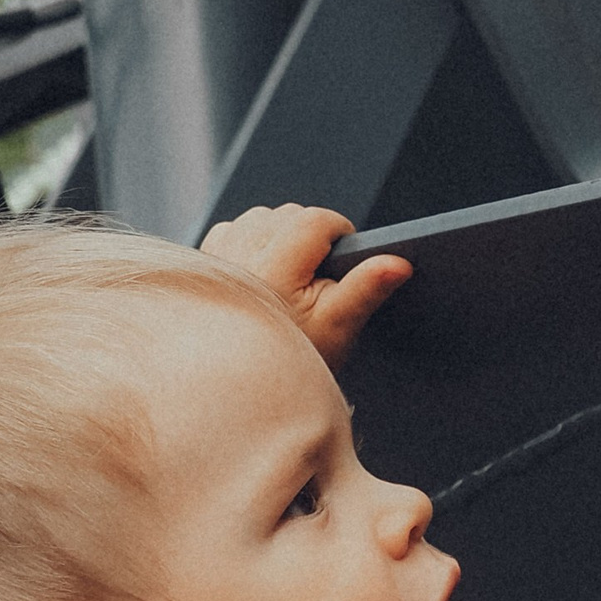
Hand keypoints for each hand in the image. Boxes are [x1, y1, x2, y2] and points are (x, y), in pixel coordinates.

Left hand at [199, 204, 409, 375]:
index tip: (343, 257)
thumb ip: (367, 288)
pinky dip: (251, 243)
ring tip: (288, 278)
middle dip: (309, 236)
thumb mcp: (338, 327)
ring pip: (261, 218)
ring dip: (279, 237)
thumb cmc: (291, 358)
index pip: (315, 219)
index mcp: (275, 268)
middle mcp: (240, 254)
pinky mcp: (203, 259)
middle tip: (316, 278)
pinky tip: (261, 276)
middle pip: (288, 214)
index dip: (338, 231)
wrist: (240, 386)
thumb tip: (397, 263)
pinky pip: (234, 230)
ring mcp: (218, 255)